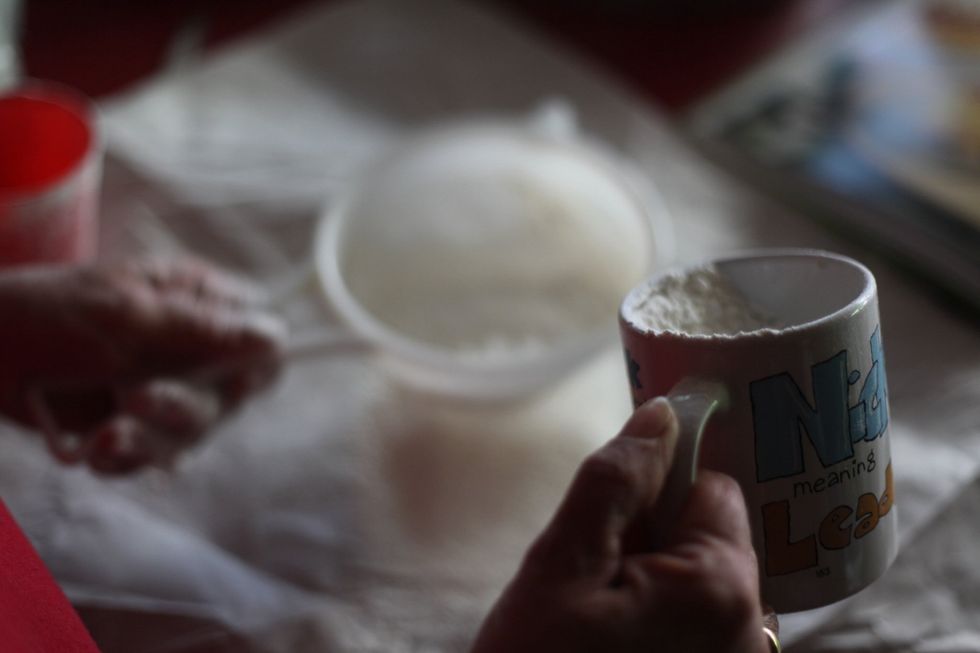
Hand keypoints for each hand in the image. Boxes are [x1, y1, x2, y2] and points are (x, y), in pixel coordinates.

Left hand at [0, 259, 284, 473]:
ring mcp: (163, 389)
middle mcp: (190, 349)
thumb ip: (202, 329)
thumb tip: (277, 337)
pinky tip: (89, 447)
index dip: (253, 368)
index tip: (226, 384)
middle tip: (136, 401)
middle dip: (184, 409)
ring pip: (191, 434)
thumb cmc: (47, 313)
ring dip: (149, 442)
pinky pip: (151, 456)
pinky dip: (122, 459)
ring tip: (102, 437)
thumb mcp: (125, 315)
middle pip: (229, 398)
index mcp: (198, 304)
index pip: (262, 340)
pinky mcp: (134, 425)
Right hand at [471, 399, 773, 652]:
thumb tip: (662, 414)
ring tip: (599, 619)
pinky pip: (701, 625)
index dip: (659, 491)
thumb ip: (615, 481)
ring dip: (654, 581)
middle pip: (711, 536)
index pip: (714, 488)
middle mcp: (753, 629)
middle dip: (654, 540)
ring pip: (702, 581)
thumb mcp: (561, 565)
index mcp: (723, 585)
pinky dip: (663, 619)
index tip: (614, 521)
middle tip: (594, 580)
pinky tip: (617, 642)